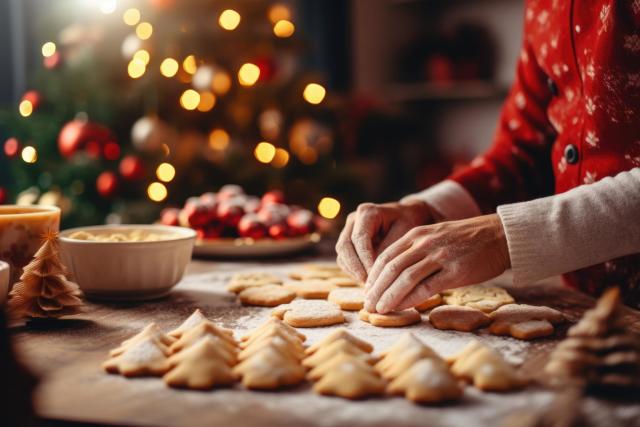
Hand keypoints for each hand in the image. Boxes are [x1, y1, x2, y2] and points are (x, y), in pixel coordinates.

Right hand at [335, 200, 434, 281]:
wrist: (407, 215)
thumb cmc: (408, 222)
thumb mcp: (403, 233)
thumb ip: (388, 250)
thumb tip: (375, 271)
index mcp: (367, 212)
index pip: (359, 239)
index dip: (365, 260)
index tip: (375, 277)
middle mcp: (353, 220)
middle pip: (344, 246)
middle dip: (355, 268)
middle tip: (368, 285)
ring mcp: (348, 230)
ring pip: (342, 254)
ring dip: (353, 271)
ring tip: (369, 285)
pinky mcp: (348, 241)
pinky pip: (344, 259)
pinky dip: (353, 271)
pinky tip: (368, 281)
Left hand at [364, 214, 510, 312]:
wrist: (499, 235)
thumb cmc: (466, 240)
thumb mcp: (435, 237)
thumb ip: (415, 252)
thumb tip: (395, 277)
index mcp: (416, 234)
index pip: (386, 256)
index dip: (373, 276)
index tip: (366, 291)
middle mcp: (424, 243)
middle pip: (391, 268)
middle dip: (376, 289)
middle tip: (368, 305)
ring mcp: (440, 256)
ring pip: (405, 278)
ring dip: (389, 296)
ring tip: (379, 310)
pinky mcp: (455, 271)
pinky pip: (426, 287)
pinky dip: (410, 299)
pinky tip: (401, 308)